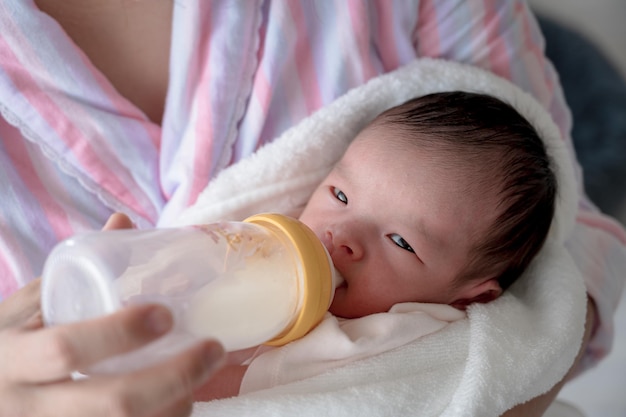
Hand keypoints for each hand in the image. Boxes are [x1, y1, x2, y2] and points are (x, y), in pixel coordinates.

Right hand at [0, 213, 225, 416]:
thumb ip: (74, 269)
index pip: (66, 349)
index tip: (165, 314)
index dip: (118, 333)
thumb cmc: (9, 344)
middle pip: (111, 403)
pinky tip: (182, 404)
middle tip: (213, 348)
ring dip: (175, 406)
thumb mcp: (27, 305)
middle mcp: (30, 407)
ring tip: (204, 375)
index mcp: (15, 358)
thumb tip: (123, 221)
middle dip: (173, 377)